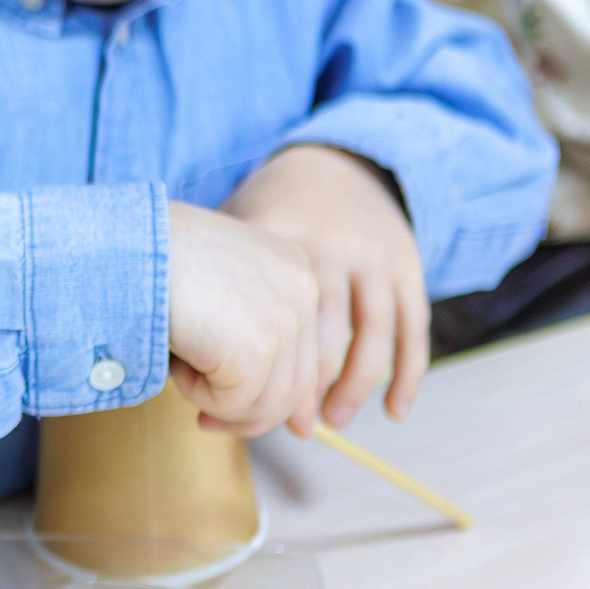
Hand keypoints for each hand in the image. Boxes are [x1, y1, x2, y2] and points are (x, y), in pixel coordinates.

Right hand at [165, 202, 323, 436]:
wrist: (119, 240)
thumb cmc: (148, 255)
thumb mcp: (215, 283)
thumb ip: (248, 323)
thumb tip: (275, 400)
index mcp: (296, 267)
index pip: (306, 354)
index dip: (270, 391)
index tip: (230, 407)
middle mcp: (303, 290)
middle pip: (295, 386)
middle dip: (248, 413)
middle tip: (205, 421)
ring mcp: (284, 319)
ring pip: (267, 404)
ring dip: (219, 404)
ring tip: (180, 372)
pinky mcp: (256, 350)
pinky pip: (232, 405)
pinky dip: (197, 395)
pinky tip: (175, 362)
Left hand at [224, 144, 428, 427]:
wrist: (339, 162)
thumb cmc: (271, 211)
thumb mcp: (235, 227)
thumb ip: (213, 281)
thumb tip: (176, 362)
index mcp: (281, 238)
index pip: (270, 314)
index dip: (257, 366)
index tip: (238, 405)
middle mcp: (332, 247)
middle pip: (324, 330)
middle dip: (308, 385)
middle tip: (291, 426)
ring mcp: (375, 257)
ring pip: (373, 334)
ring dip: (355, 385)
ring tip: (332, 420)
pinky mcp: (408, 266)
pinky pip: (413, 328)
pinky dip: (407, 375)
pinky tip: (393, 413)